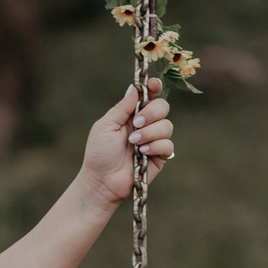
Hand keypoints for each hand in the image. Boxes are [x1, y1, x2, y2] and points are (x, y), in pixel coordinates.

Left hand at [78, 77, 173, 209]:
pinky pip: (168, 145)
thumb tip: (134, 87)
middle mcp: (145, 125)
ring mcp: (153, 140)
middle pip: (163, 106)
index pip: (149, 96)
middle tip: (136, 124)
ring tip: (134, 144)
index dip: (154, 88)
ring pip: (167, 126)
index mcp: (131, 114)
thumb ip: (122, 108)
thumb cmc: (99, 154)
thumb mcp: (105, 126)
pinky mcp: (159, 156)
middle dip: (151, 113)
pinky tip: (142, 153)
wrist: (102, 181)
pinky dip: (155, 147)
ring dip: (150, 133)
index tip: (153, 86)